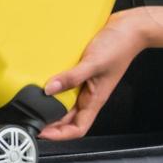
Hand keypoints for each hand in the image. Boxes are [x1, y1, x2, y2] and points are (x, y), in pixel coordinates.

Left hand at [38, 9, 147, 140]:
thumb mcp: (94, 63)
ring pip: (66, 100)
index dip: (59, 135)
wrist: (130, 28)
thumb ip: (72, 77)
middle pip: (68, 118)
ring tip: (35, 100)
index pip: (77, 129)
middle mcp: (90, 94)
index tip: (42, 133)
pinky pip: (67, 83)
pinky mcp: (84, 70)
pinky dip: (56, 83)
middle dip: (50, 121)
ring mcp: (87, 83)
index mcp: (95, 99)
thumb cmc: (120, 47)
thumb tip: (49, 89)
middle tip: (31, 117)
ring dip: (51, 103)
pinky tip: (46, 77)